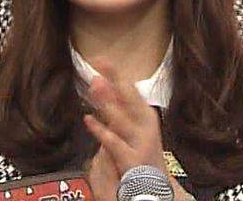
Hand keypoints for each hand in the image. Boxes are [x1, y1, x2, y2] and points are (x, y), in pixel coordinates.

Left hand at [83, 63, 166, 200]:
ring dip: (108, 102)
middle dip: (113, 82)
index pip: (129, 89)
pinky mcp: (131, 157)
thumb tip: (99, 82)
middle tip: (98, 68)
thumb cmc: (141, 150)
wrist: (154, 182)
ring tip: (95, 87)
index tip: (100, 60)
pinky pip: (114, 142)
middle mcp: (144, 125)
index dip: (114, 73)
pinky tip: (88, 120)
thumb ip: (117, 105)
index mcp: (145, 114)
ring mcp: (139, 140)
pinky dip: (101, 131)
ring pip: (121, 117)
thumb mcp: (132, 124)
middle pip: (128, 99)